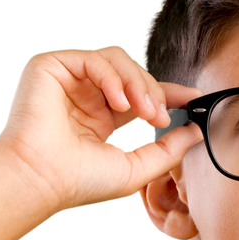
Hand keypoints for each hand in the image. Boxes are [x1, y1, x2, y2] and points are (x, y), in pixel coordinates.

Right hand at [0, 45, 204, 215]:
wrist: (41, 179)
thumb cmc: (78, 181)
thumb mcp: (136, 168)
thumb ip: (168, 150)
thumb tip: (197, 133)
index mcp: (102, 118)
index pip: (141, 94)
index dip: (170, 92)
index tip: (195, 98)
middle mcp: (87, 96)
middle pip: (133, 74)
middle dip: (154, 92)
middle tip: (161, 117)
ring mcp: (70, 80)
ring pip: (116, 60)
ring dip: (137, 83)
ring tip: (143, 111)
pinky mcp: (52, 66)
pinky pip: (94, 58)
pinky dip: (112, 77)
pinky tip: (118, 102)